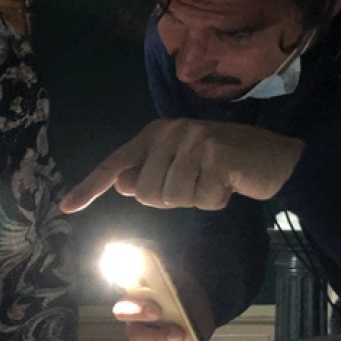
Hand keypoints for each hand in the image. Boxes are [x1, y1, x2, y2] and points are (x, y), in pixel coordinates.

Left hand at [60, 118, 303, 212]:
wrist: (273, 156)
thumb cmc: (223, 165)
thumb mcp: (182, 167)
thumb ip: (151, 173)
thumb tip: (122, 184)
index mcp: (156, 134)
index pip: (115, 163)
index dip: (90, 187)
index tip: (66, 207)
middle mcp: (171, 132)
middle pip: (146, 194)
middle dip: (172, 200)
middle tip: (199, 183)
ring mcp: (195, 141)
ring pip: (172, 199)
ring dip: (196, 199)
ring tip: (215, 182)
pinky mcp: (217, 156)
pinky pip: (202, 201)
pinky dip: (217, 201)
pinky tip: (230, 185)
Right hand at [112, 270, 214, 340]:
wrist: (201, 303)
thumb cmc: (180, 289)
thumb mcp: (169, 275)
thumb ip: (152, 268)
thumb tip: (134, 253)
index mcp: (135, 307)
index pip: (123, 311)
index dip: (136, 312)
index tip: (157, 309)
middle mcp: (138, 329)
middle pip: (135, 339)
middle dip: (156, 338)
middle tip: (179, 333)